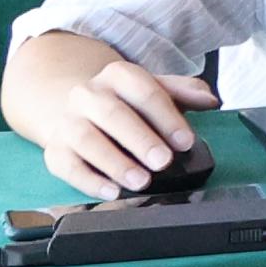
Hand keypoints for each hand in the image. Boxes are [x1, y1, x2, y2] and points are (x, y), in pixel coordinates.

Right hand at [33, 60, 214, 201]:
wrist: (73, 107)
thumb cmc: (125, 102)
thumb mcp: (155, 89)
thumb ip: (185, 92)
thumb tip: (211, 99)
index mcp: (118, 75)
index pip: (144, 92)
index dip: (166, 117)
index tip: (185, 141)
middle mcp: (88, 95)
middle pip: (113, 115)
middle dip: (140, 140)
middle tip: (163, 162)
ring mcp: (68, 122)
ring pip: (87, 140)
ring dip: (115, 163)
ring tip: (140, 181)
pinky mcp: (55, 149)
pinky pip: (66, 166)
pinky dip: (89, 181)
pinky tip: (111, 191)